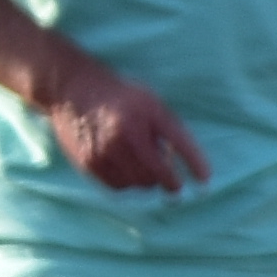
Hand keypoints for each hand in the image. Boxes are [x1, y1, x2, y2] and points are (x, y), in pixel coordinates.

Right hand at [26, 47, 208, 195]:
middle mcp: (126, 132)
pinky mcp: (89, 162)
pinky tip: (124, 167)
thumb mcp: (149, 101)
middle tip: (174, 184)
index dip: (195, 165)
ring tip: (143, 167)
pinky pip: (119, 187)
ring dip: (148, 181)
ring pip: (140, 184)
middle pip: (160, 174)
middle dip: (171, 182)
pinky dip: (127, 182)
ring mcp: (106, 150)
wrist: (72, 90)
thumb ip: (166, 129)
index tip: (205, 181)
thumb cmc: (119, 97)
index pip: (179, 142)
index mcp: (146, 111)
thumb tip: (176, 165)